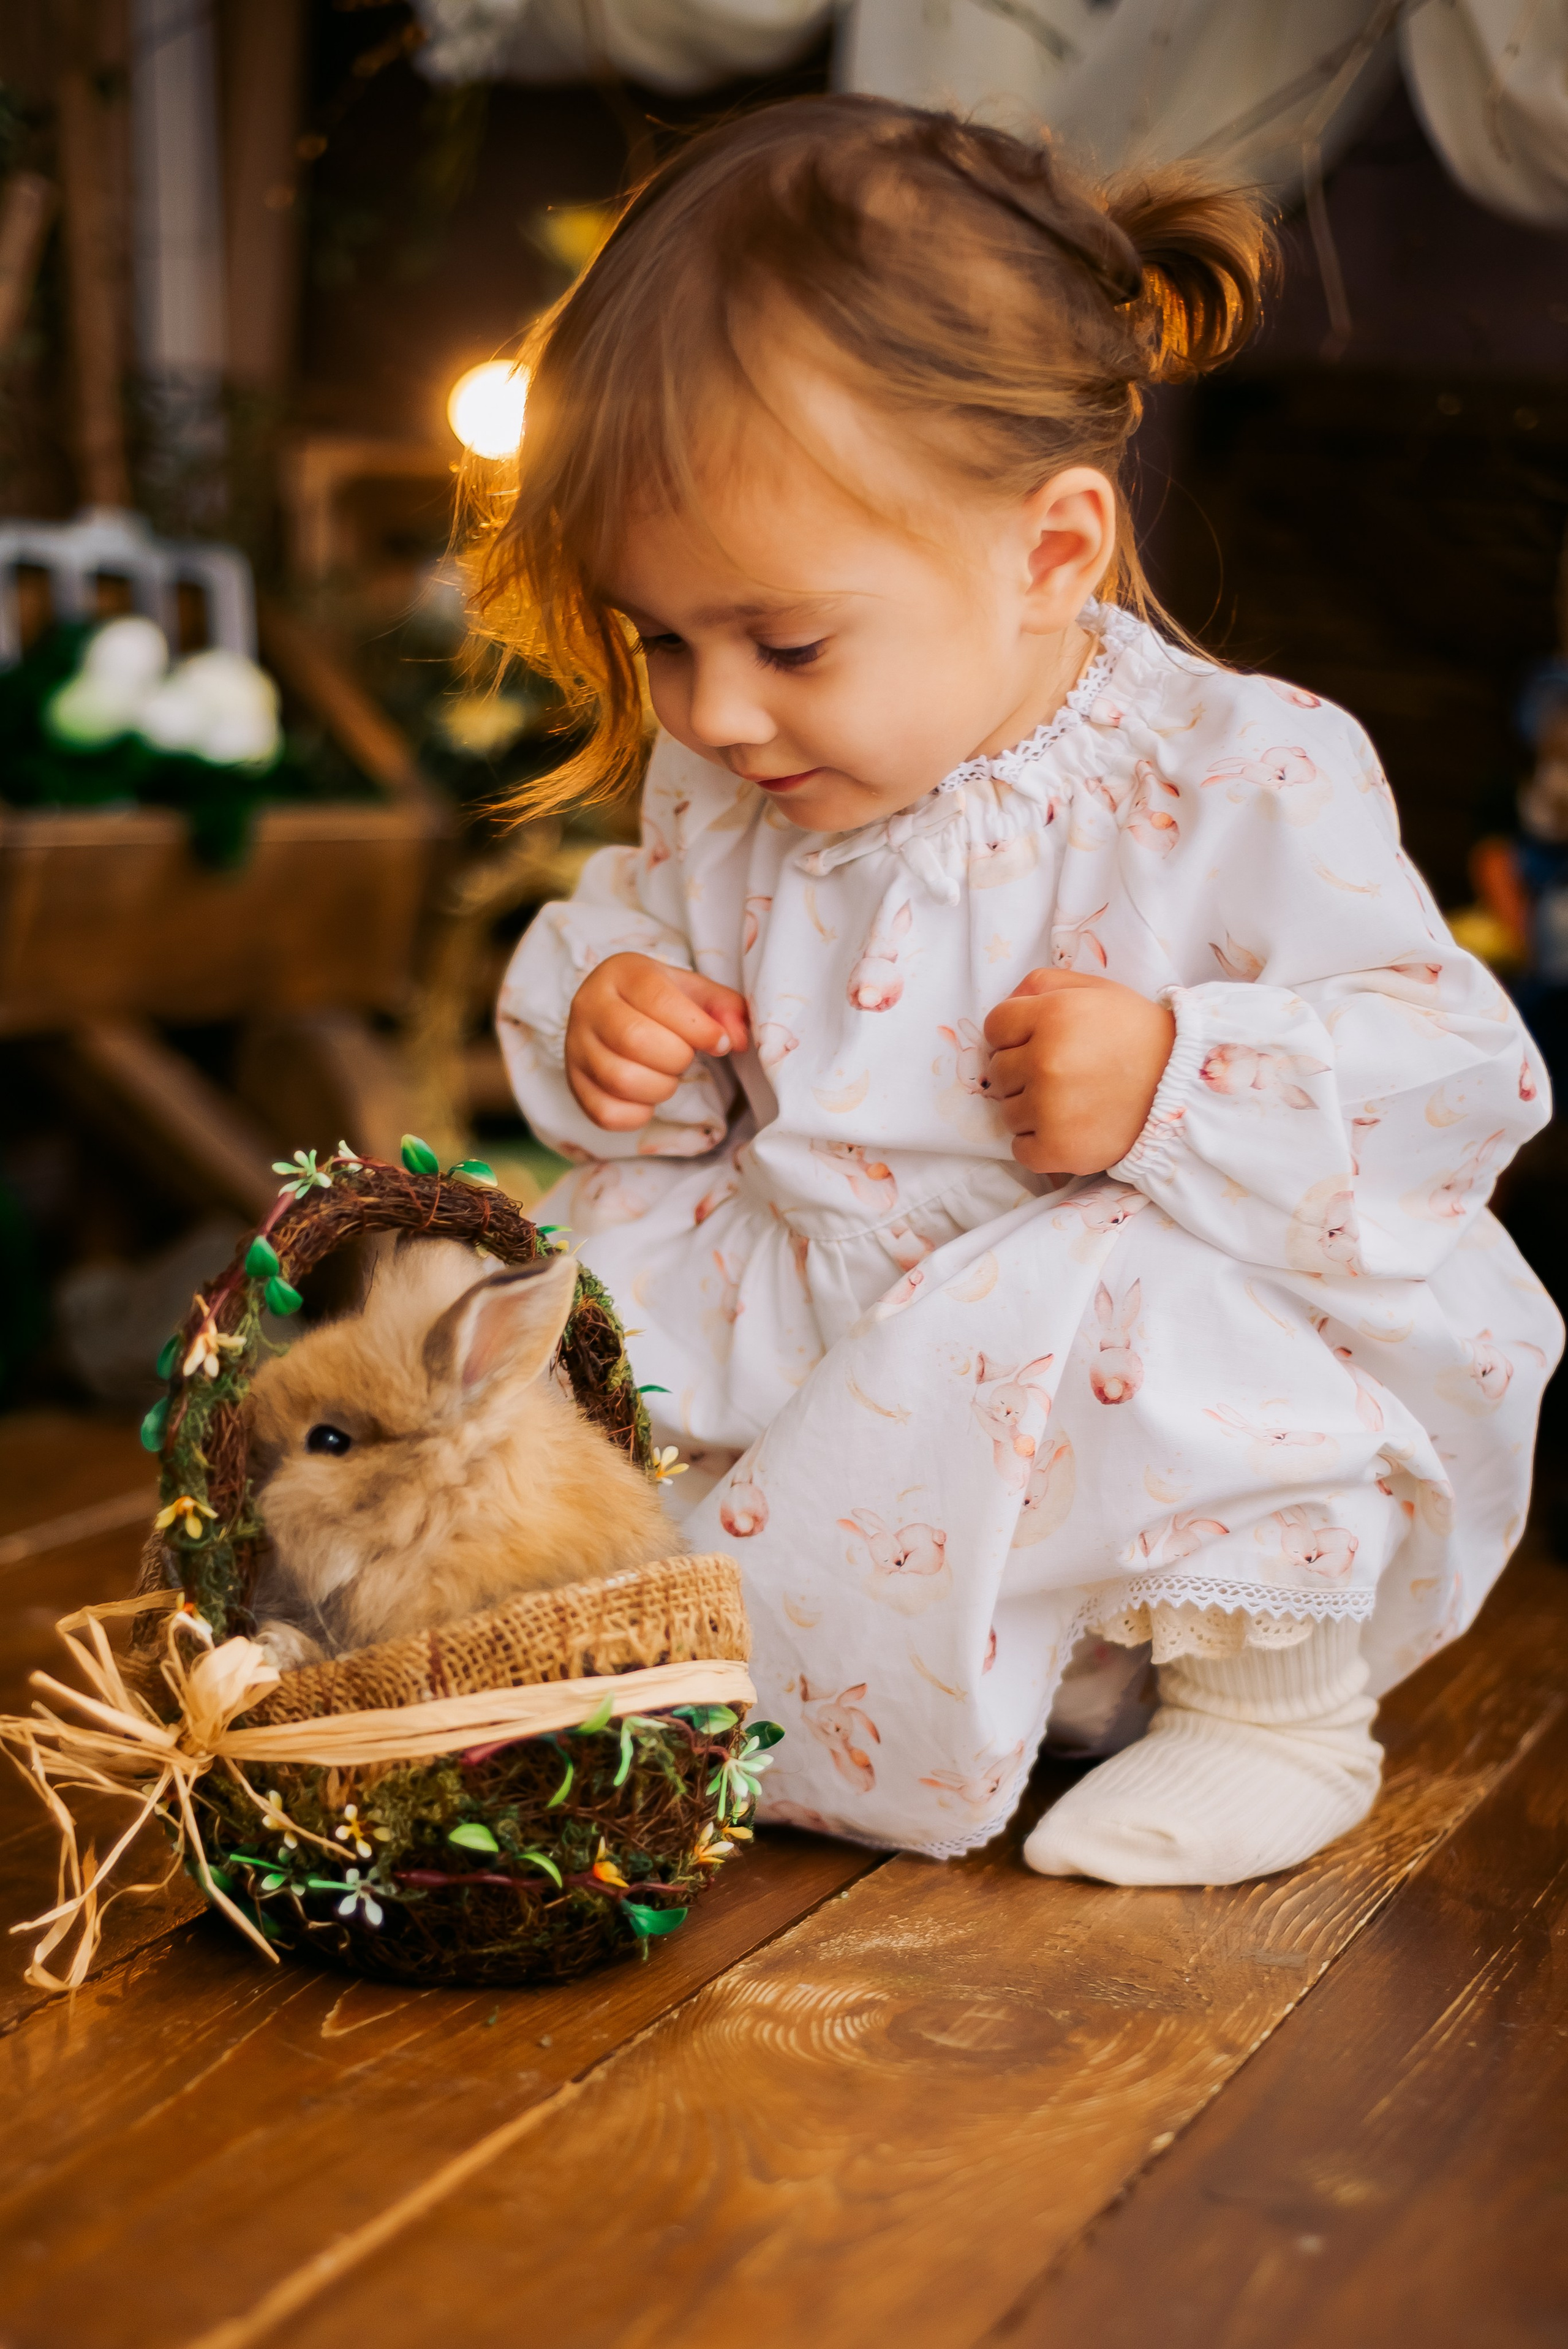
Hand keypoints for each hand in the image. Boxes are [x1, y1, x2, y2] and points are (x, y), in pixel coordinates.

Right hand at [566, 952, 749, 1130]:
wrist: (613, 1013)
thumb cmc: (661, 1002)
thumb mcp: (695, 992)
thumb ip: (725, 1008)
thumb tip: (739, 1039)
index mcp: (622, 973)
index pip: (657, 998)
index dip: (698, 1028)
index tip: (719, 1043)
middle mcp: (589, 1005)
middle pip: (634, 1039)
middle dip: (676, 1058)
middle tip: (684, 1057)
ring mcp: (575, 1047)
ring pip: (620, 1079)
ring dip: (660, 1087)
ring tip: (666, 1076)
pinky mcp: (574, 1085)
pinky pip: (607, 1113)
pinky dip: (638, 1114)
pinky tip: (647, 1098)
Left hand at [983, 968, 1174, 1175]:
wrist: (1186, 1088)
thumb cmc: (1137, 1035)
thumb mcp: (1095, 990)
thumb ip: (1041, 984)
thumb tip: (1004, 1005)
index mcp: (1053, 1015)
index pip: (995, 1027)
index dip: (1014, 1034)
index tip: (1040, 1041)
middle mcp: (1047, 1061)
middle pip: (997, 1072)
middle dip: (1022, 1072)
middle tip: (1063, 1073)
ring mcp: (1051, 1109)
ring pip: (1007, 1113)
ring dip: (1031, 1110)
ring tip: (1072, 1101)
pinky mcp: (1060, 1149)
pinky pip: (1021, 1150)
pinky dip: (1039, 1145)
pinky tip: (1070, 1129)